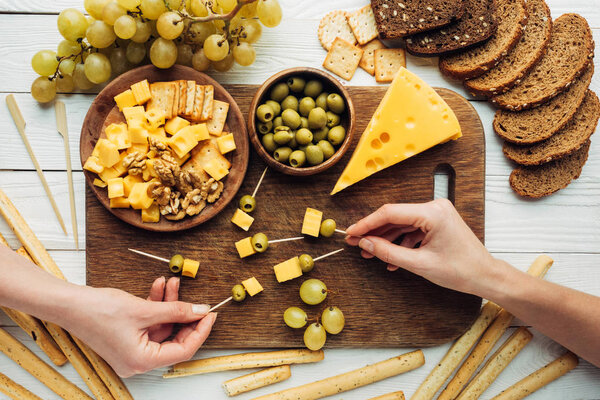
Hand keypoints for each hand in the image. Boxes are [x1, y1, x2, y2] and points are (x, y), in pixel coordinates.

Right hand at [63, 277, 216, 376]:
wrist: (68, 303)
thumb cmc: (98, 310)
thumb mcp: (144, 309)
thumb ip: (176, 310)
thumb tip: (201, 310)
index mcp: (142, 361)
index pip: (183, 350)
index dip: (200, 330)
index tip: (211, 314)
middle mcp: (137, 361)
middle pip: (174, 339)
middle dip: (184, 314)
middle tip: (197, 299)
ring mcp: (131, 350)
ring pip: (161, 327)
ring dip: (168, 304)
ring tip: (172, 282)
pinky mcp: (126, 338)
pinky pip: (149, 323)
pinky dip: (156, 305)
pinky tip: (158, 286)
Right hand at [345, 199, 502, 295]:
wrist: (485, 276)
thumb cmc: (461, 270)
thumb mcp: (419, 264)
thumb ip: (389, 252)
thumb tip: (366, 243)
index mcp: (433, 213)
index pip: (390, 213)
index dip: (367, 223)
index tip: (351, 233)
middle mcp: (434, 207)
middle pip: (394, 216)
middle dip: (374, 232)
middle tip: (354, 243)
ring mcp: (436, 213)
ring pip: (401, 223)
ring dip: (385, 239)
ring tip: (369, 253)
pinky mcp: (437, 222)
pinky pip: (411, 229)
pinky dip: (400, 242)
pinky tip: (390, 258)